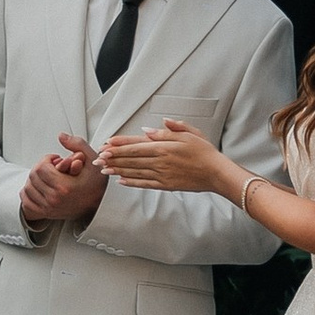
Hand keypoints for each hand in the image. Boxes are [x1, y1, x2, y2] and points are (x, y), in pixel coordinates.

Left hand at [19, 133, 108, 232]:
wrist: (99, 205)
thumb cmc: (96, 183)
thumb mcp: (92, 160)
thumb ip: (77, 144)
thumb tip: (61, 136)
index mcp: (64, 187)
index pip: (41, 168)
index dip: (47, 159)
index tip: (55, 159)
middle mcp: (54, 199)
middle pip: (33, 177)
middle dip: (41, 167)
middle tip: (51, 167)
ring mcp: (49, 208)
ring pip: (28, 188)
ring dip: (34, 179)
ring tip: (46, 176)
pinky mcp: (46, 214)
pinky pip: (27, 202)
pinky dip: (29, 193)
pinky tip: (39, 187)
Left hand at [97, 117, 229, 194]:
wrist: (216, 173)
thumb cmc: (205, 151)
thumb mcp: (189, 133)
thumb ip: (169, 129)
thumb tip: (148, 129)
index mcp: (164, 146)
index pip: (136, 145)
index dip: (119, 145)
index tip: (106, 145)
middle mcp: (160, 161)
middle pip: (131, 159)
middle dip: (113, 158)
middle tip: (98, 158)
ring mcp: (162, 175)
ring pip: (135, 172)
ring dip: (118, 170)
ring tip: (104, 170)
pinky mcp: (165, 185)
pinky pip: (144, 184)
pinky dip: (131, 182)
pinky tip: (121, 181)